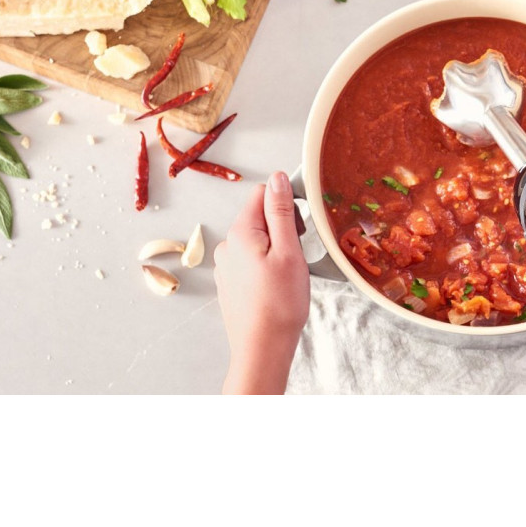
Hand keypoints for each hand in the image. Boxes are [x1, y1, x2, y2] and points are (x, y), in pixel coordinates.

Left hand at [213, 170, 309, 393]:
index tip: (299, 228)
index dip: (286, 205)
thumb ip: (281, 211)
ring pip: (257, 239)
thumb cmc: (279, 304)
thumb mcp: (288, 250)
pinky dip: (266, 266)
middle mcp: (227, 245)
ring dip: (275, 248)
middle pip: (260, 216)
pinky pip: (251, 259)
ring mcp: (226, 265)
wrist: (262, 348)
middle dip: (283, 228)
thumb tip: (277, 178)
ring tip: (287, 275)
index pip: (263, 194)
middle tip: (295, 256)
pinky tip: (276, 286)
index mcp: (241, 232)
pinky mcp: (230, 282)